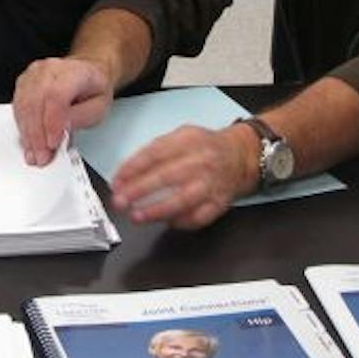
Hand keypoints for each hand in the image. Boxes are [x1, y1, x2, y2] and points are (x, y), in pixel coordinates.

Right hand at [12, 57, 114, 164]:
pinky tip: (29, 142)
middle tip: (42, 156)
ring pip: (23, 105)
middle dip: (37, 135)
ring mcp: (34, 75)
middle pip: (35, 101)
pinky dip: (22, 128)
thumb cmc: (92, 91)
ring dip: (27, 134)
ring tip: (35, 153)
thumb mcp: (99, 109)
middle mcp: (51, 69)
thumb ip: (80, 118)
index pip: (56, 95)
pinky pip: (17, 107)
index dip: (51, 122)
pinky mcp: (23, 83)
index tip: (52, 143)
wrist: (86, 77)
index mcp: (75, 72)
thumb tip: (61, 130)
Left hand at [108, 124, 259, 229]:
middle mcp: (201, 161)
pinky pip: (198, 216)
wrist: (240, 156)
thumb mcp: (182, 135)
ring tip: (137, 216)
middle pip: (166, 177)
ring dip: (156, 210)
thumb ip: (157, 149)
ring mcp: (211, 183)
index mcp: (188, 141)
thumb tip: (128, 171)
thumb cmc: (205, 147)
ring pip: (182, 200)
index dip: (133, 169)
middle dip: (139, 191)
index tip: (117, 181)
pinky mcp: (219, 202)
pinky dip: (180, 221)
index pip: (155, 154)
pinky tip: (164, 222)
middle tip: (120, 201)